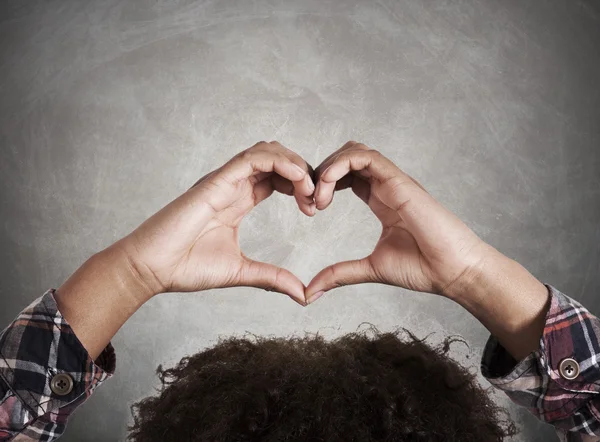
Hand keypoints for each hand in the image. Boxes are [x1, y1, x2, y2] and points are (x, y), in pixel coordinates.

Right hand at [115, 141, 314, 304]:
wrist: (151, 268)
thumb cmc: (187, 267)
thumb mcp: (241, 271)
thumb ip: (273, 278)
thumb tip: (303, 295)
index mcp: (238, 200)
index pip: (276, 178)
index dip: (300, 187)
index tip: (314, 210)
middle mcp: (233, 185)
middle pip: (277, 159)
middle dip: (303, 173)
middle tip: (317, 200)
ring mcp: (224, 180)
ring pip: (268, 150)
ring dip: (295, 164)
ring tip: (309, 190)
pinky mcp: (216, 180)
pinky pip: (253, 157)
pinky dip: (279, 161)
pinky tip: (297, 180)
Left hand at [305, 141, 492, 302]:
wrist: (453, 272)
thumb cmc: (422, 268)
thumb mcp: (370, 269)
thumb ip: (340, 274)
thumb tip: (310, 292)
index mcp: (380, 200)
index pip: (346, 176)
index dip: (323, 184)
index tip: (310, 208)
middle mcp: (386, 186)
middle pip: (346, 158)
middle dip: (320, 173)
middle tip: (308, 202)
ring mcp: (393, 181)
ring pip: (354, 151)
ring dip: (328, 168)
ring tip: (317, 198)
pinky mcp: (399, 182)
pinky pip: (365, 157)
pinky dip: (340, 166)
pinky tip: (327, 189)